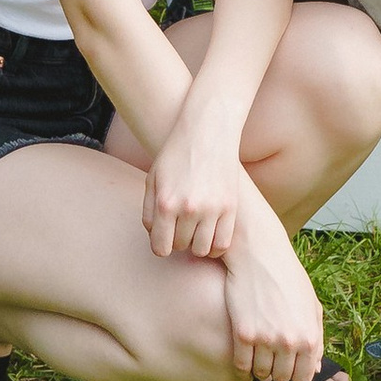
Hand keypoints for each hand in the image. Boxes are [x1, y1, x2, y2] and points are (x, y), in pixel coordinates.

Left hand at [143, 116, 247, 264]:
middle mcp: (189, 209)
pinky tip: (211, 234)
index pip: (160, 248)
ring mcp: (212, 209)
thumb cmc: (176, 155)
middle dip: (178, 240)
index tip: (165, 236)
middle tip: (181, 225)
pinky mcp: (231, 207)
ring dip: (197, 244)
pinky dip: (216, 245)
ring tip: (196, 229)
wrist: (207, 131)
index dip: (161, 245)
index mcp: (166, 203)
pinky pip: (223, 243)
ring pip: (203, 250)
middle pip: (181, 247)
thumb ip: (148, 213)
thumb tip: (156, 238)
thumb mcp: (152, 179)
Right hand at [220, 216, 325, 380]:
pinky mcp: (242, 333)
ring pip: (261, 374)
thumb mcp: (311, 305)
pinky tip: (242, 367)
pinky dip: (242, 371)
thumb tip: (317, 367)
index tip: (289, 368)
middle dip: (278, 372)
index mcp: (309, 337)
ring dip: (259, 370)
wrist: (260, 254)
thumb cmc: (288, 277)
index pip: (304, 376)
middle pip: (282, 378)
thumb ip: (316, 338)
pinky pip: (241, 366)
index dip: (296, 375)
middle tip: (272, 362)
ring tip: (258, 360)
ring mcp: (265, 339)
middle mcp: (289, 342)